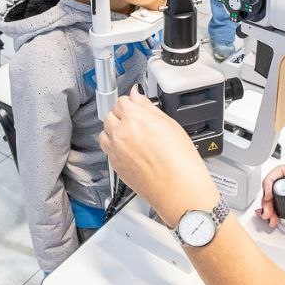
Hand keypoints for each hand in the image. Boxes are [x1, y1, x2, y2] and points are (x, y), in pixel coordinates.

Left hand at [99, 87, 218, 227]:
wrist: (177, 188)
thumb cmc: (179, 159)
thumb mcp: (170, 124)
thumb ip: (148, 107)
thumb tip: (137, 95)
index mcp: (134, 118)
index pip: (121, 101)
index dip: (131, 104)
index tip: (137, 108)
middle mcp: (120, 132)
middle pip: (110, 115)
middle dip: (121, 117)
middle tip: (137, 124)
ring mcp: (115, 150)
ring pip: (105, 132)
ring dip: (114, 131)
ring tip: (132, 137)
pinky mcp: (114, 165)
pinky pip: (107, 149)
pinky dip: (114, 146)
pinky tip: (130, 151)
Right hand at [257, 163, 284, 227]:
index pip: (283, 171)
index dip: (271, 182)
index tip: (268, 196)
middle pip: (278, 184)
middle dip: (269, 197)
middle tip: (268, 212)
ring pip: (282, 195)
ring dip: (274, 206)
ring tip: (272, 218)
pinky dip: (281, 211)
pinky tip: (279, 218)